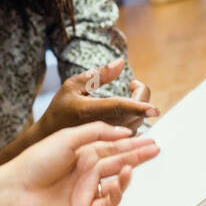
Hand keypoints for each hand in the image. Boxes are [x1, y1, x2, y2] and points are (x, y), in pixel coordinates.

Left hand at [0, 122, 159, 205]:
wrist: (15, 189)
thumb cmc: (35, 161)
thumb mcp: (66, 139)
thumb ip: (95, 133)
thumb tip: (123, 132)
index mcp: (83, 151)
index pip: (114, 146)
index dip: (133, 143)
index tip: (150, 138)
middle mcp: (86, 169)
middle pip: (119, 162)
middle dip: (138, 156)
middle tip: (155, 150)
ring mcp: (85, 189)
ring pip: (116, 183)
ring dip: (128, 174)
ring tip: (133, 166)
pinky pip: (106, 203)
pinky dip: (115, 195)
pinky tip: (117, 183)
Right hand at [38, 58, 157, 136]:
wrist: (51, 136)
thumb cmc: (61, 108)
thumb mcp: (71, 86)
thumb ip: (97, 75)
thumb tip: (121, 63)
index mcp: (88, 111)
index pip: (117, 107)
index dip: (137, 106)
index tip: (154, 109)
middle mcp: (100, 127)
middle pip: (134, 114)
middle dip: (141, 95)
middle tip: (133, 84)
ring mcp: (106, 137)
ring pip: (136, 123)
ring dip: (139, 106)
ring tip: (129, 93)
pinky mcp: (112, 143)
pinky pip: (133, 130)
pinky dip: (136, 116)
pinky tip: (128, 108)